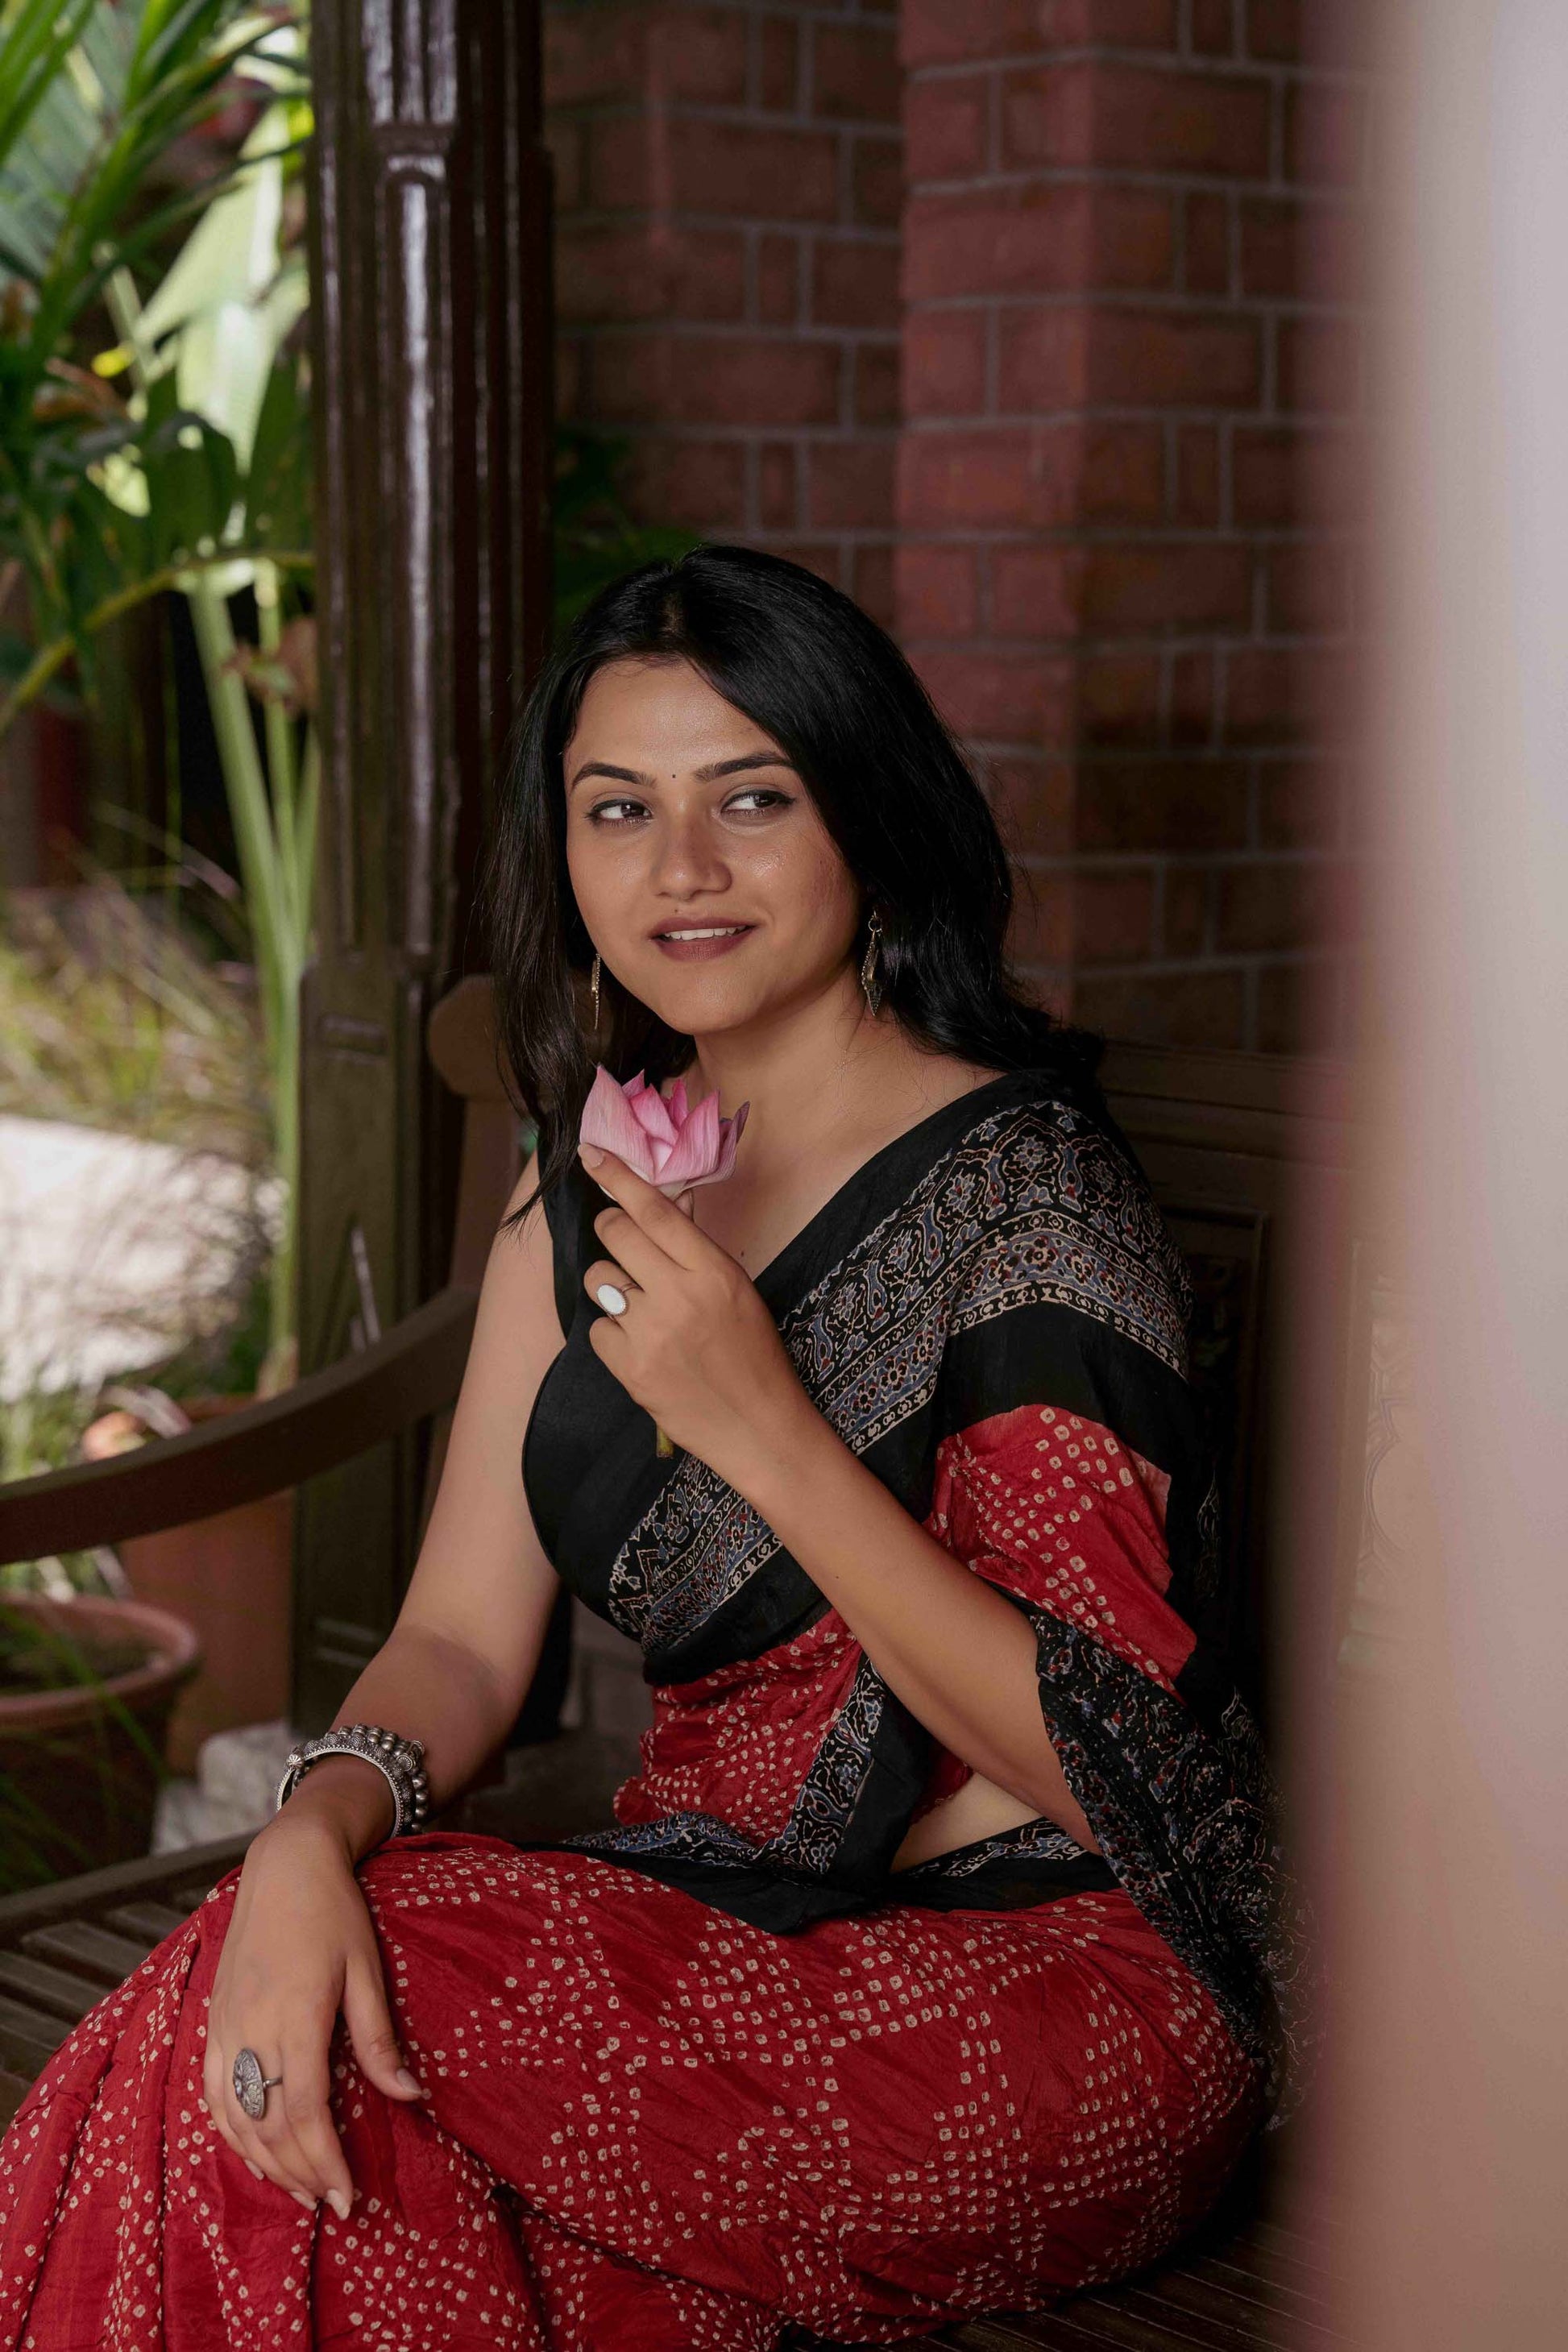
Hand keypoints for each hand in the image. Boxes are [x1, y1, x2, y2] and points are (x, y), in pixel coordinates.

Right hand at [202, 1809, 426, 2215]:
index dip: (325, 2162)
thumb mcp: (368, 1970)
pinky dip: (231, 2132)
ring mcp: (226, 2026)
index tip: (349, 2197)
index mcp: (297, 2016)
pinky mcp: (213, 2020)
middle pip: (270, 2125)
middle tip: (334, 2203)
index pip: (305, 2112)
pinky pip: (211, 2093)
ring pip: (236, 2117)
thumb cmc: (335, 1912)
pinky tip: (254, 2153)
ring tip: (302, 2189)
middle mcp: (253, 2029)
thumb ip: (380, 2039)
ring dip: (267, 2162)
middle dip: (301, 2173)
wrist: (285, 1865)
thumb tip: (411, 2097)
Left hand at [580, 1143, 812, 1481]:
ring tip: (641, 1307)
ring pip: (599, 1280)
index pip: (655, 1211)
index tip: (591, 1154)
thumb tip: (664, 1203)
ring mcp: (651, 1334)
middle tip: (625, 1244)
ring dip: (611, 1285)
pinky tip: (642, 1346)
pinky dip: (613, 1333)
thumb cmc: (755, 1355)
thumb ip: (697, 1249)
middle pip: (615, 1234)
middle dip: (612, 1230)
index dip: (619, 1178)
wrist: (758, 1428)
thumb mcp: (738, 1291)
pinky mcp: (629, 1369)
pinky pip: (597, 1328)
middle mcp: (680, 1296)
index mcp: (714, 1271)